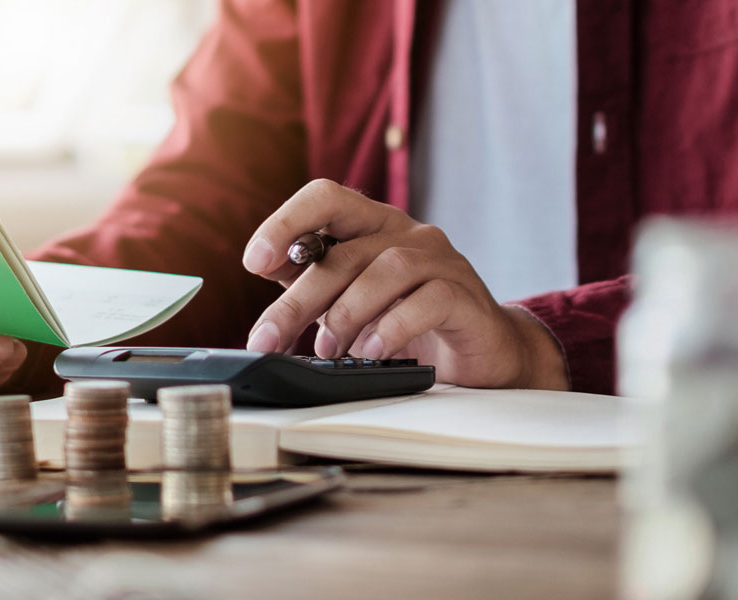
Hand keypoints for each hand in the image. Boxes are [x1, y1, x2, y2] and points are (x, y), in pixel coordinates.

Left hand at [240, 179, 568, 389]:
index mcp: (374, 225)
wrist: (483, 355)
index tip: (254, 261)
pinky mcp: (466, 296)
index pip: (326, 197)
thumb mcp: (354, 300)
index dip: (286, 221)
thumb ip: (315, 283)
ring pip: (385, 270)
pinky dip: (391, 328)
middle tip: (268, 338)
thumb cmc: (413, 324)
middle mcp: (408, 234)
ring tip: (329, 351)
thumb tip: (265, 272)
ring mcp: (441, 261)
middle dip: (298, 299)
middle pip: (344, 251)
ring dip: (345, 314)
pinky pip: (427, 300)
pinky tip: (373, 351)